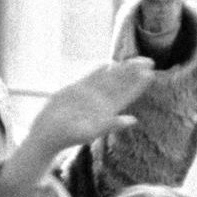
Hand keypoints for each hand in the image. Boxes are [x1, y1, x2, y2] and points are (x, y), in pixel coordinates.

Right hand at [17, 57, 156, 171]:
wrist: (46, 133)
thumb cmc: (68, 136)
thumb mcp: (92, 132)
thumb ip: (112, 124)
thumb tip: (134, 120)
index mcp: (107, 111)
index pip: (126, 94)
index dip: (138, 84)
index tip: (150, 73)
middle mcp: (99, 102)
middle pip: (120, 84)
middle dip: (134, 73)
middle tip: (149, 61)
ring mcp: (88, 95)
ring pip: (107, 79)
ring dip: (120, 69)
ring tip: (133, 60)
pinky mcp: (74, 91)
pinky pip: (89, 78)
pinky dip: (98, 71)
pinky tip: (107, 64)